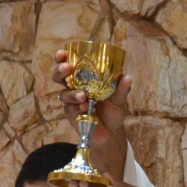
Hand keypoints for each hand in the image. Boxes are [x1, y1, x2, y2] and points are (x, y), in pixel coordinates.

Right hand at [52, 49, 131, 179]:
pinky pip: (70, 109)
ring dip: (71, 93)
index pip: (70, 64)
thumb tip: (127, 77)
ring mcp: (72, 102)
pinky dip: (77, 108)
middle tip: (67, 68)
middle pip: (59, 76)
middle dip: (60, 70)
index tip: (63, 53)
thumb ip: (121, 88)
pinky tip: (85, 108)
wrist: (111, 133)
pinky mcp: (72, 115)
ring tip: (82, 95)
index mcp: (84, 78)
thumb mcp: (119, 99)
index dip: (62, 58)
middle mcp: (75, 88)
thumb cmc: (113, 111)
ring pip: (63, 94)